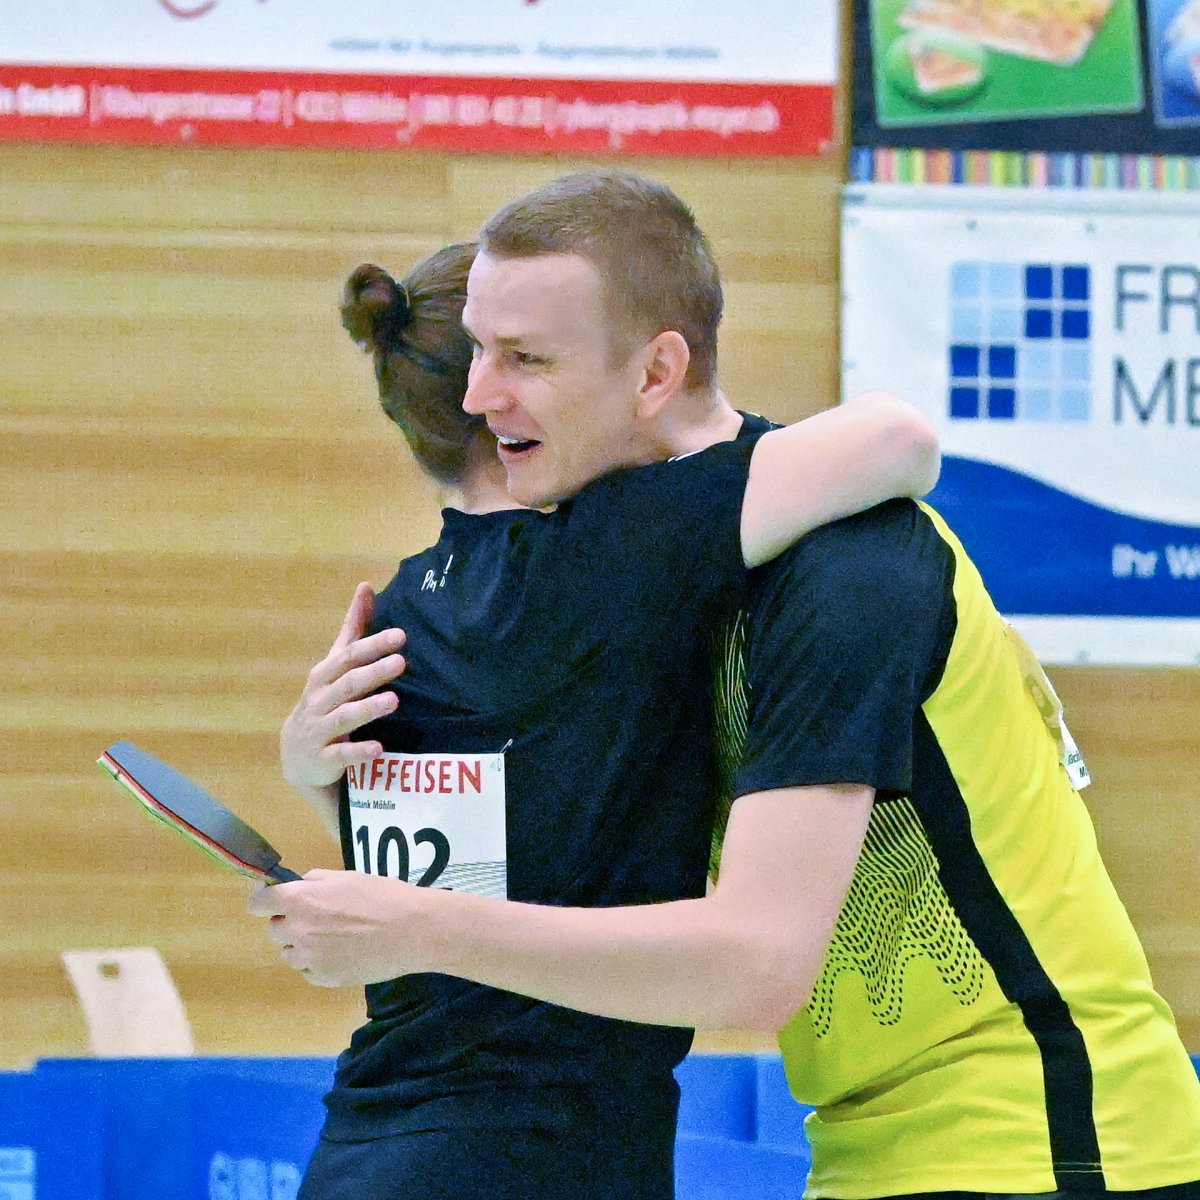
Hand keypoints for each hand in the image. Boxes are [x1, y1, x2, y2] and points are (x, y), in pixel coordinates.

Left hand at [248, 869, 425, 987]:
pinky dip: (318, 962)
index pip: (259, 902)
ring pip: (289, 953)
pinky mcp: (323, 979)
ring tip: (333, 938)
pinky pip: (308, 970)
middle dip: (289, 921)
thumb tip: (300, 886)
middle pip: (274, 929)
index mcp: (300, 900)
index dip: (266, 900)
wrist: (411, 931)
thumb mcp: (347, 877)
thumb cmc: (382, 896)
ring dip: (302, 944)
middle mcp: (297, 931)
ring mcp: (309, 959)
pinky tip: (343, 953)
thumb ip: (316, 881)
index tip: (275, 900)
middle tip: (317, 917)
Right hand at [281, 582, 406, 792]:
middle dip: (373, 672)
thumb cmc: (324, 700)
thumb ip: (353, 629)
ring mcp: (318, 730)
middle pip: (347, 683)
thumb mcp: (335, 665)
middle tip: (401, 662)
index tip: (400, 635)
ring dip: (367, 709)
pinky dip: (358, 752)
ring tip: (394, 701)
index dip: (373, 645)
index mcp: (325, 675)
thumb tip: (366, 587)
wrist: (297, 755)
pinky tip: (378, 749)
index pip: (349, 656)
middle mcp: (319, 700)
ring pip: (343, 717)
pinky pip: (340, 755)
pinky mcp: (322, 759)